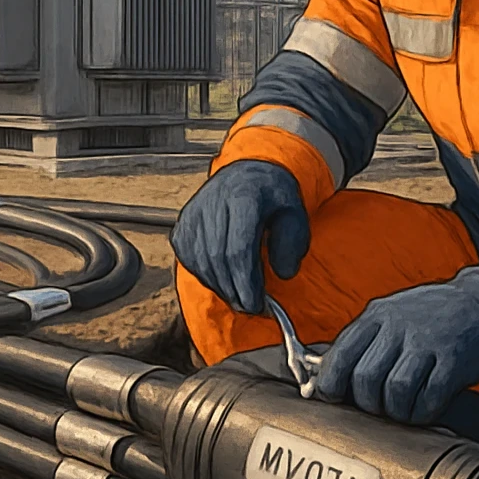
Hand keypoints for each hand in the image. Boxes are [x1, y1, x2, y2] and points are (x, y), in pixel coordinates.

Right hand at [170, 160, 309, 314]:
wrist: (248, 172)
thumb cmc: (273, 196)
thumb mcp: (295, 213)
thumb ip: (293, 243)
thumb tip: (284, 273)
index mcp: (244, 195)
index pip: (239, 248)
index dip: (246, 282)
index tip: (257, 303)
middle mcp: (213, 200)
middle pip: (217, 258)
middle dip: (234, 290)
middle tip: (250, 306)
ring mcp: (194, 211)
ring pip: (200, 261)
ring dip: (220, 286)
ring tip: (240, 295)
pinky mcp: (183, 223)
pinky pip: (189, 258)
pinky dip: (205, 275)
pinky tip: (223, 279)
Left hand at [313, 279, 478, 425]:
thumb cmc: (431, 315)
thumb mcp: (392, 315)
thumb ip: (363, 342)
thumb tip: (326, 377)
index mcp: (377, 315)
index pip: (340, 355)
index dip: (331, 385)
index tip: (334, 398)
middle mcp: (399, 326)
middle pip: (365, 379)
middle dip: (367, 403)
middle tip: (378, 405)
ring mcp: (427, 342)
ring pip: (394, 392)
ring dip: (395, 411)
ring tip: (403, 407)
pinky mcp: (454, 360)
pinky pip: (427, 399)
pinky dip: (421, 412)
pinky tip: (425, 406)